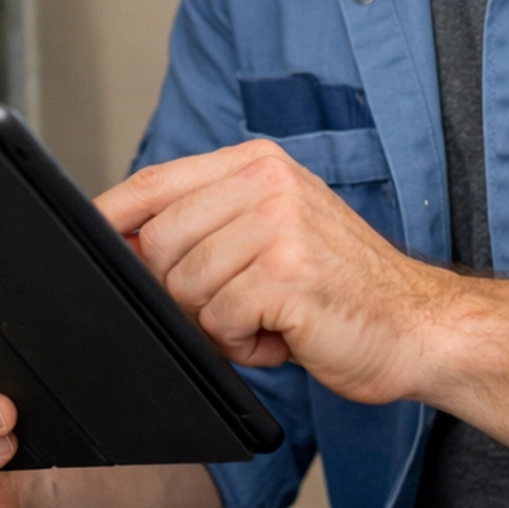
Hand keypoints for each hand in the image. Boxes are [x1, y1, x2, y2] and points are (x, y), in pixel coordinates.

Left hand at [97, 140, 453, 406]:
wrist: (422, 327)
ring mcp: (278, 224)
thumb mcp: (274, 232)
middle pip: (159, 241)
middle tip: (238, 305)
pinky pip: (220, 320)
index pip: (156, 181)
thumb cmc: (341, 288)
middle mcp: (266, 182)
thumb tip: (126, 242)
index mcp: (257, 163)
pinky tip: (287, 334)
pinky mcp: (287, 274)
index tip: (86, 236)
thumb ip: (208, 224)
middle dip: (182, 291)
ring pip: (185, 286)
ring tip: (271, 316)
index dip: (111, 213)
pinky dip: (245, 344)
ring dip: (220, 321)